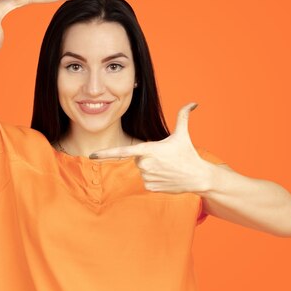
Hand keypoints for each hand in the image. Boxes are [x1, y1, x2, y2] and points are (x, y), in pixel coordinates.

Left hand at [90, 102, 211, 193]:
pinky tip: (167, 177)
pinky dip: (155, 179)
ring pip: (142, 170)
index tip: (92, 155)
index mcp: (149, 150)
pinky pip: (146, 181)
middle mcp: (145, 164)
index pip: (122, 152)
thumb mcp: (183, 134)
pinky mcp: (150, 187)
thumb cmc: (189, 154)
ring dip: (152, 168)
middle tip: (165, 158)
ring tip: (168, 168)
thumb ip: (183, 116)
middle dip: (149, 157)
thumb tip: (193, 103)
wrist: (198, 177)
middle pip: (138, 158)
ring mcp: (146, 177)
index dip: (106, 153)